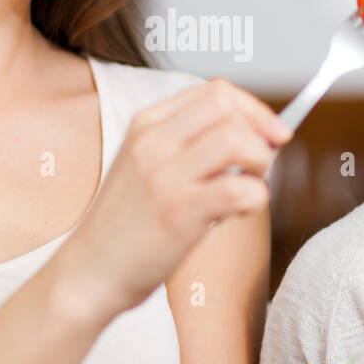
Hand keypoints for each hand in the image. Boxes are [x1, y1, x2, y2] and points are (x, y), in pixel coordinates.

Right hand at [62, 78, 290, 314]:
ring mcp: (164, 176)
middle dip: (260, 131)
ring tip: (248, 189)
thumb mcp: (146, 166)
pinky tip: (238, 213)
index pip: (215, 91)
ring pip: (237, 141)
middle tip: (261, 165)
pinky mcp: (178, 213)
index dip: (254, 109)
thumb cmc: (127, 224)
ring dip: (260, 164)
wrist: (89, 271)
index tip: (273, 133)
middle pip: (226, 106)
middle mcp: (153, 142)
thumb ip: (189, 145)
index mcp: (146, 125)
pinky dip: (255, 199)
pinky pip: (239, 189)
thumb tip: (259, 135)